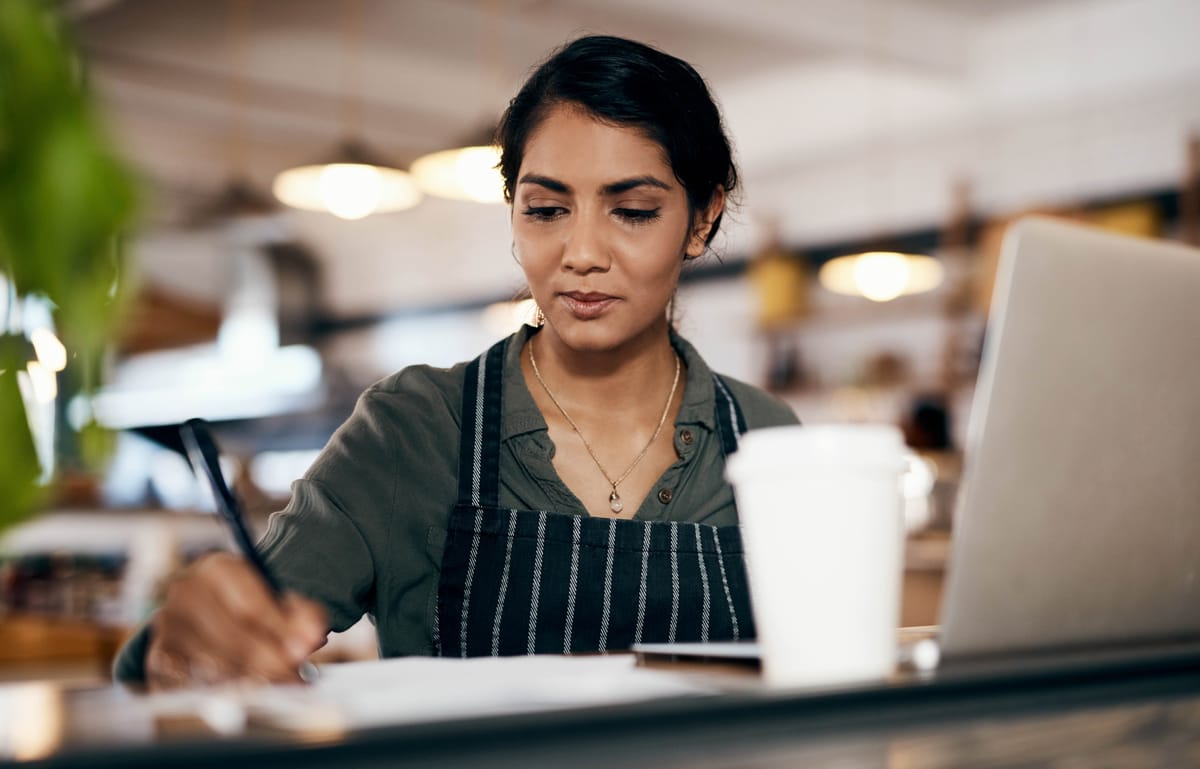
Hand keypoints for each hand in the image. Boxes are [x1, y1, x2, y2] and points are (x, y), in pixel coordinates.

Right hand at [145, 552, 327, 689]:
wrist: (204, 610)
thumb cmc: (249, 604)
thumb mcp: (277, 598)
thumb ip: (301, 614)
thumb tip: (311, 637)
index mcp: (218, 568)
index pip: (250, 604)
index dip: (279, 629)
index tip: (304, 649)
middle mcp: (185, 591)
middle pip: (231, 636)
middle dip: (269, 660)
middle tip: (295, 677)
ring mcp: (166, 626)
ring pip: (212, 664)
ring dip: (249, 680)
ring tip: (277, 686)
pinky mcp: (156, 658)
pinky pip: (191, 684)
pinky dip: (220, 692)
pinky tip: (244, 693)